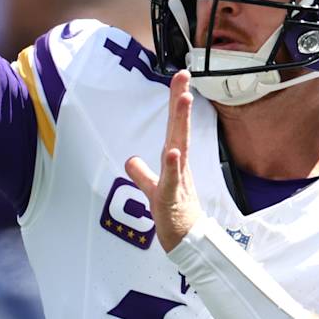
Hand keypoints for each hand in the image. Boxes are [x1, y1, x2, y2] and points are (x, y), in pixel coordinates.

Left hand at [125, 70, 204, 251]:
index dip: (176, 102)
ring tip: (184, 100)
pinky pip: (172, 180)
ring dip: (181, 123)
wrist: (187, 242)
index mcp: (174, 160)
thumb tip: (131, 160)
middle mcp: (178, 166)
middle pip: (178, 128)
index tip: (180, 78)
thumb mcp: (153, 189)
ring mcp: (177, 180)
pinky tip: (172, 152)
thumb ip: (142, 174)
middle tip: (184, 76)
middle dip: (180, 102)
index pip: (174, 127)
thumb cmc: (175, 213)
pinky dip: (172, 166)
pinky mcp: (172, 198)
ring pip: (178, 146)